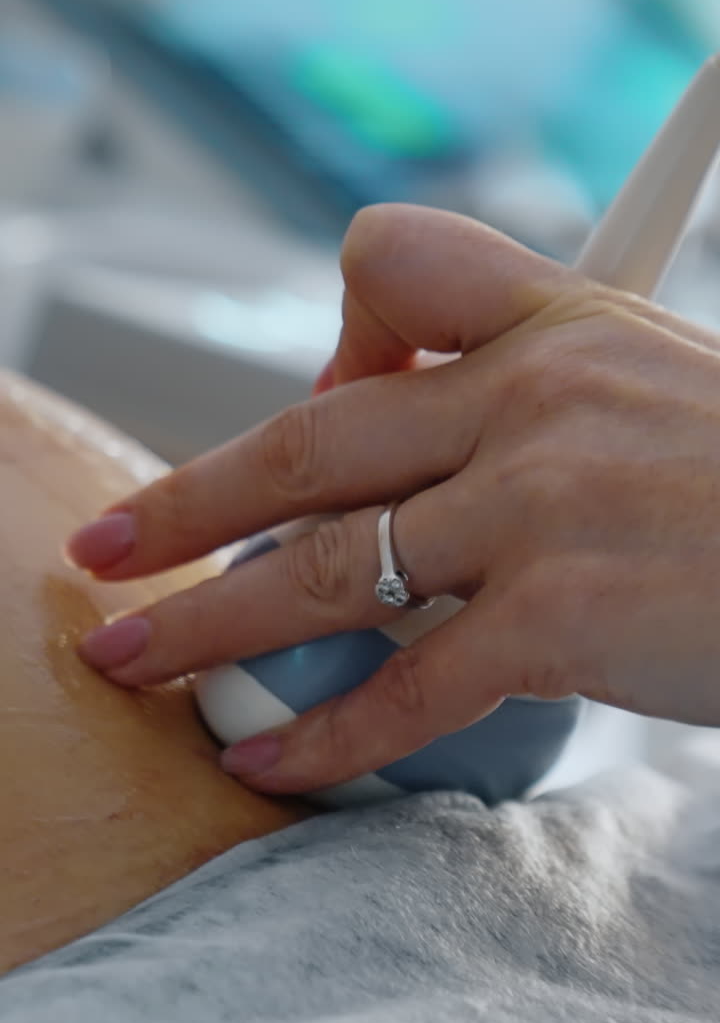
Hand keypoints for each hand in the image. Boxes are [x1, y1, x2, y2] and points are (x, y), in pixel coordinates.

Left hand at [66, 204, 719, 794]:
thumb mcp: (652, 380)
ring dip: (214, 623)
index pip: (398, 260)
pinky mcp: (562, 616)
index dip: (336, 328)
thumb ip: (527, 392)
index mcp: (555, 323)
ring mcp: (538, 507)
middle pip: (310, 440)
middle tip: (108, 544)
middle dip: (188, 501)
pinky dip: (328, 736)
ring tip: (139, 658)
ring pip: (328, 564)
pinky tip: (274, 761)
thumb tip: (406, 448)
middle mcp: (531, 400)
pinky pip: (409, 682)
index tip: (318, 401)